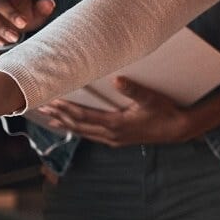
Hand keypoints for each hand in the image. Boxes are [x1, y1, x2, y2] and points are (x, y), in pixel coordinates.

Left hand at [36, 78, 190, 146]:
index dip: (66, 108)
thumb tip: (116, 79)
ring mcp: (114, 139)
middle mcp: (111, 135)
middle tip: (41, 108)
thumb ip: (133, 89)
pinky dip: (78, 130)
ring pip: (83, 133)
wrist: (178, 129)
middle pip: (78, 126)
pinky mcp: (118, 140)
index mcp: (116, 124)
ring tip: (50, 118)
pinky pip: (91, 135)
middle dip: (59, 116)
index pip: (83, 116)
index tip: (51, 100)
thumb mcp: (151, 98)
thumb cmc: (165, 111)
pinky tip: (73, 127)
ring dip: (65, 124)